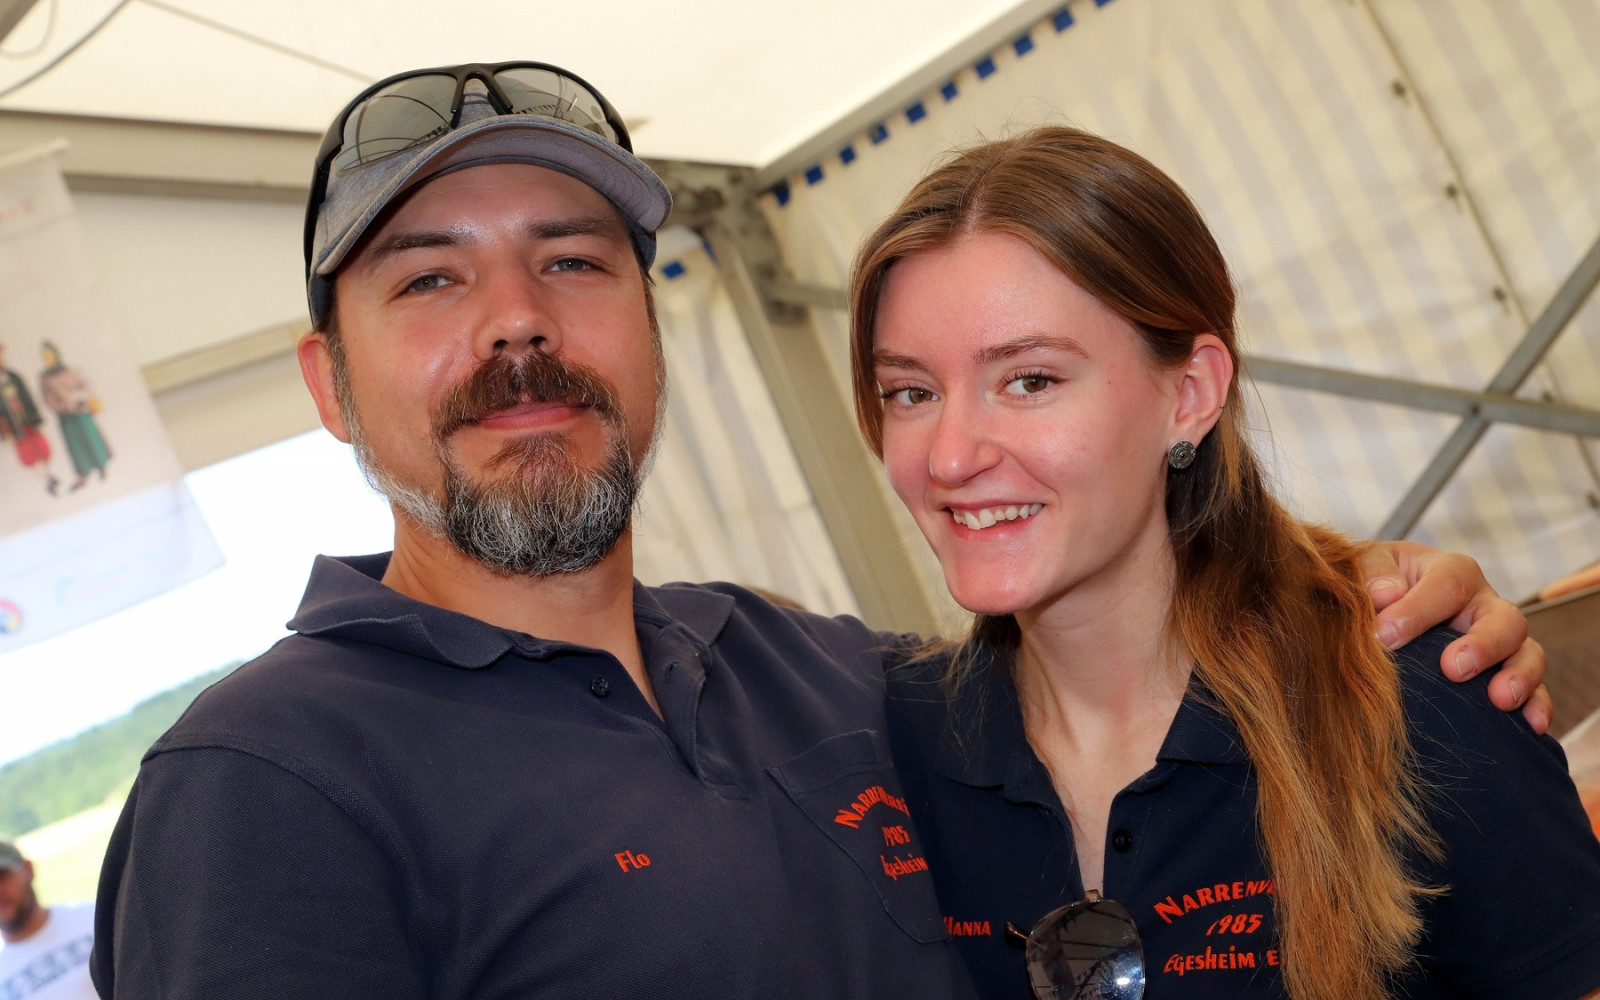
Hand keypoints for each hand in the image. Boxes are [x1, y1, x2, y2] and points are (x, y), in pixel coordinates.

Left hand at [1359, 541, 1550, 733]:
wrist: (1380, 608)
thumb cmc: (1375, 585)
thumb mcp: (1365, 565)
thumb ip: (1373, 574)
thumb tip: (1386, 595)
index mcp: (1450, 573)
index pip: (1447, 585)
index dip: (1418, 611)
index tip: (1385, 637)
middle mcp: (1483, 604)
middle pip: (1504, 618)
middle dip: (1483, 645)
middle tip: (1453, 669)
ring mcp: (1500, 640)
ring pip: (1528, 652)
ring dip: (1519, 676)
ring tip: (1501, 700)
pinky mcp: (1506, 673)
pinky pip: (1535, 690)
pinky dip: (1537, 706)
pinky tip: (1532, 726)